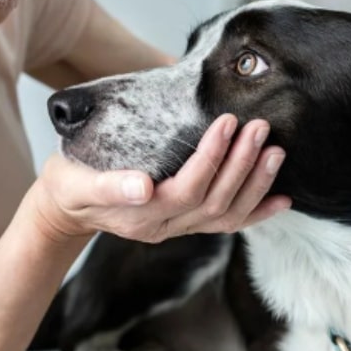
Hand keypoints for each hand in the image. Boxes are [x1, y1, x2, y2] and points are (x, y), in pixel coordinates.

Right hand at [31, 114, 290, 243]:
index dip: (211, 159)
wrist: (69, 207)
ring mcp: (181, 228)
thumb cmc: (70, 185)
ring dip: (256, 184)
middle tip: (260, 129)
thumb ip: (107, 186)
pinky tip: (282, 200)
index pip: (187, 188)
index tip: (226, 123)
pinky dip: (257, 212)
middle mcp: (167, 227)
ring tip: (276, 152)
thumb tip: (142, 186)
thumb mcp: (75, 182)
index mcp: (142, 216)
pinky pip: (229, 224)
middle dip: (241, 165)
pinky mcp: (189, 223)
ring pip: (228, 215)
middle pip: (215, 201)